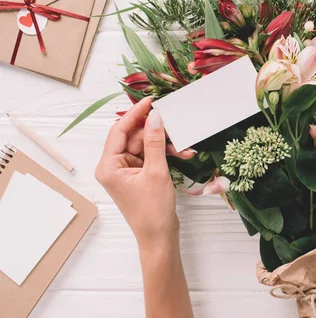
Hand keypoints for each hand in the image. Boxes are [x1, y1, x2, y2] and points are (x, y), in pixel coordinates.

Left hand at [95, 97, 194, 248]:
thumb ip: (154, 142)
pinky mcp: (138, 176)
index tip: (151, 101)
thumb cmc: (153, 210)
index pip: (119, 131)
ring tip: (184, 148)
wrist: (159, 237)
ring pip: (145, 146)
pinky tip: (182, 154)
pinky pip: (150, 156)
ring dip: (164, 145)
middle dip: (156, 133)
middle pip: (134, 137)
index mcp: (109, 166)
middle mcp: (113, 167)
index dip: (135, 114)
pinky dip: (164, 154)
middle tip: (176, 126)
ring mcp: (126, 172)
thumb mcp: (156, 172)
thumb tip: (154, 117)